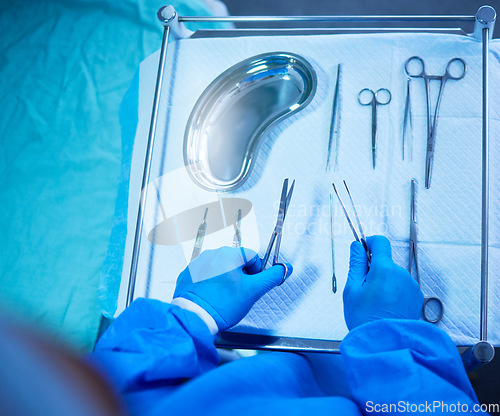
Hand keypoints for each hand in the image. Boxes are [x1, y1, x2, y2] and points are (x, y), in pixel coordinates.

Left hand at [173, 246, 291, 331]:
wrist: (194, 318)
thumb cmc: (222, 305)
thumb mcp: (253, 291)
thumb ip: (272, 277)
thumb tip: (285, 268)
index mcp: (228, 253)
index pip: (253, 257)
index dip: (256, 273)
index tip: (251, 287)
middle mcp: (211, 254)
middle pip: (236, 262)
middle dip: (241, 277)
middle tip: (238, 295)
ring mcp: (197, 264)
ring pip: (220, 269)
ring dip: (226, 281)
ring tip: (224, 299)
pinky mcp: (187, 275)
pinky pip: (205, 276)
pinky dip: (211, 285)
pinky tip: (212, 298)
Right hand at [343, 235, 422, 329]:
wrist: (385, 343)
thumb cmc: (366, 319)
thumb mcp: (352, 289)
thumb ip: (356, 263)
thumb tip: (357, 246)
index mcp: (384, 269)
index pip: (380, 242)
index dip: (370, 243)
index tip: (363, 249)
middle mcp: (401, 274)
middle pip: (386, 262)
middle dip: (374, 269)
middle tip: (364, 289)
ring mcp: (411, 286)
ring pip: (394, 275)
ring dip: (385, 282)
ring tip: (376, 302)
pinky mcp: (416, 297)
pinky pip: (402, 287)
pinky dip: (394, 292)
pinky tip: (386, 307)